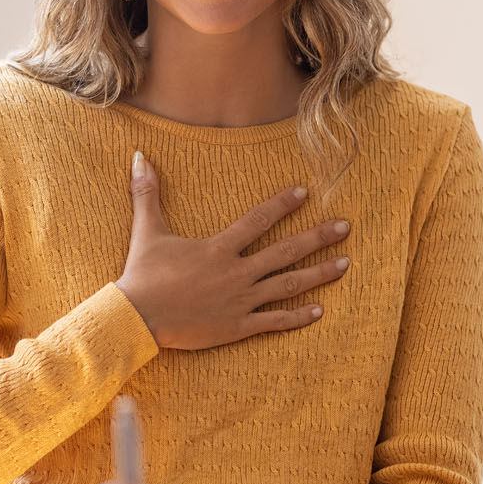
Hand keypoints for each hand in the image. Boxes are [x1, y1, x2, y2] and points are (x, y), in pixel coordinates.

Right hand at [116, 151, 350, 349]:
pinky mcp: (237, 326)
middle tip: (345, 227)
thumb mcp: (146, 231)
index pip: (257, 220)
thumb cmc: (142, 275)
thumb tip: (139, 157)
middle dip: (318, 237)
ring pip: (288, 285)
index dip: (282, 205)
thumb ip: (147, 194)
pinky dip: (297, 317)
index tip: (304, 193)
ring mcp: (240, 301)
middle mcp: (236, 273)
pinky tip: (319, 310)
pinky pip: (273, 321)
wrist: (137, 318)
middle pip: (285, 251)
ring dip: (319, 274)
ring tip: (345, 264)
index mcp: (218, 248)